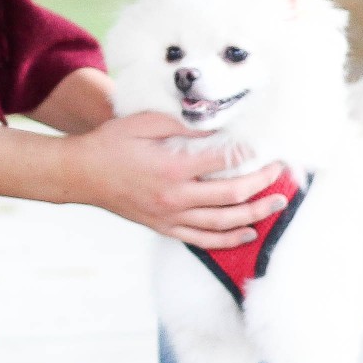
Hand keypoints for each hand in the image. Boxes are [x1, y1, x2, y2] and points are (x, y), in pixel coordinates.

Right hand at [55, 112, 288, 249]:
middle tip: (281, 173)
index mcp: (172, 168)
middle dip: (262, 184)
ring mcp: (170, 216)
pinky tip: (248, 232)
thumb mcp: (144, 123)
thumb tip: (216, 127)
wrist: (80, 174)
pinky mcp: (164, 227)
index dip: (248, 153)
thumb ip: (182, 127)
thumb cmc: (111, 143)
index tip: (265, 145)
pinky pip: (203, 239)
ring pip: (223, 222)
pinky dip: (229, 238)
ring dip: (254, 214)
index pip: (222, 161)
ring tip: (277, 204)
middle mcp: (175, 197)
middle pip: (231, 195)